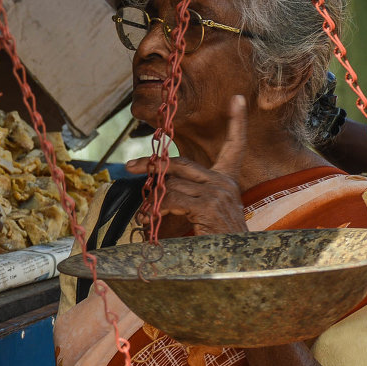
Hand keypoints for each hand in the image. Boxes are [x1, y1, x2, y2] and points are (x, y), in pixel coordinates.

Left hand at [126, 95, 248, 235]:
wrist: (234, 266)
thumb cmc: (215, 242)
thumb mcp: (204, 213)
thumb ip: (186, 195)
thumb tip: (158, 185)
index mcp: (227, 181)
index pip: (236, 146)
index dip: (237, 122)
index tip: (236, 99)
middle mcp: (225, 183)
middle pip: (181, 162)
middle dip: (152, 164)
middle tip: (129, 166)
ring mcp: (218, 193)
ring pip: (172, 183)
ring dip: (151, 199)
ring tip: (144, 215)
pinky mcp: (208, 206)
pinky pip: (171, 199)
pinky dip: (155, 209)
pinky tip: (149, 220)